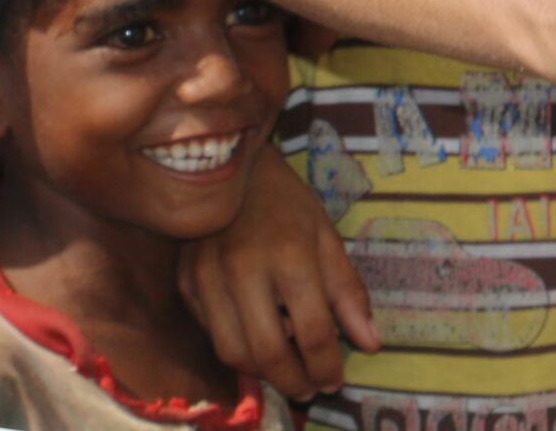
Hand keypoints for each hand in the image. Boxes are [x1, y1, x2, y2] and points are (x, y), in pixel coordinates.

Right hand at [180, 142, 378, 399]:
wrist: (233, 169)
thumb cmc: (288, 203)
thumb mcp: (328, 239)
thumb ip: (348, 293)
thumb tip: (370, 343)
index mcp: (290, 253)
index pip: (312, 331)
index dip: (327, 365)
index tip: (336, 378)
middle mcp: (243, 268)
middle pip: (268, 352)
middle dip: (294, 381)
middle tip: (311, 387)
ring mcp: (206, 277)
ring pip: (232, 352)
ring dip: (263, 372)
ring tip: (286, 367)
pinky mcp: (184, 283)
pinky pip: (211, 333)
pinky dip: (236, 347)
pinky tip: (257, 338)